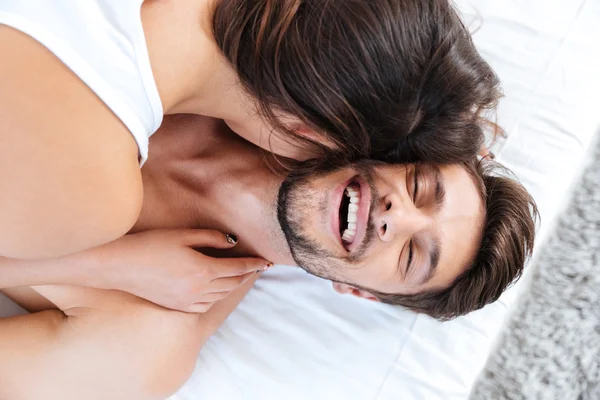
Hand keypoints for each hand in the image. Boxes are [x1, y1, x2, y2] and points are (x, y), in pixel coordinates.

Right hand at [92, 229, 270, 311]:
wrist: (120, 266)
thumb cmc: (151, 244)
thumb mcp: (184, 235)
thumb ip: (212, 238)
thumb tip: (233, 243)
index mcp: (203, 270)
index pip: (238, 268)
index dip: (255, 264)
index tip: (267, 261)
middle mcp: (199, 290)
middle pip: (233, 283)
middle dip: (248, 274)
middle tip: (259, 267)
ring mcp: (188, 301)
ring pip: (222, 295)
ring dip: (235, 285)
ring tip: (243, 275)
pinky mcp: (178, 307)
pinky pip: (207, 305)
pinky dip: (218, 296)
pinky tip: (218, 288)